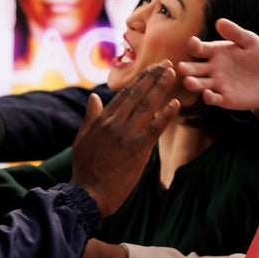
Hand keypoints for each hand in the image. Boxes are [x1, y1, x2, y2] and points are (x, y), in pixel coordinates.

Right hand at [71, 62, 179, 215]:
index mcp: (102, 120)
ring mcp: (126, 136)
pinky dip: (166, 115)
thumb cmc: (84, 169)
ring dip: (160, 88)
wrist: (87, 194)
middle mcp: (114, 123)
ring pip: (146, 106)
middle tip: (168, 63)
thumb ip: (90, 116)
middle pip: (137, 95)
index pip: (124, 94)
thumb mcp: (82, 139)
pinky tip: (176, 103)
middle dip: (153, 77)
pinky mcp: (137, 150)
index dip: (139, 80)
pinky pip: (154, 129)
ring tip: (172, 73)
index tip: (151, 68)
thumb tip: (94, 97)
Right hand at [177, 18, 258, 112]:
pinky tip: (208, 94)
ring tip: (189, 82)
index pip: (199, 49)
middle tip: (182, 67)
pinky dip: (209, 97)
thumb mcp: (251, 42)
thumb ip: (236, 33)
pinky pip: (213, 99)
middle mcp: (212, 69)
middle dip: (187, 68)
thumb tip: (220, 21)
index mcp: (215, 52)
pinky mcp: (225, 98)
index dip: (194, 46)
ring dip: (193, 83)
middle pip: (194, 68)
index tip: (194, 43)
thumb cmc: (258, 57)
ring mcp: (217, 84)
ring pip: (199, 84)